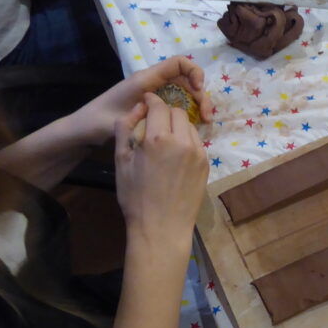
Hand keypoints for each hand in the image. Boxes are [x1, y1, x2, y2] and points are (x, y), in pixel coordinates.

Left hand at [72, 56, 214, 145]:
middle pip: (188, 80)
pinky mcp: (156, 107)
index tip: (199, 91)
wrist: (85, 129)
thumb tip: (168, 107)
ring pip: (186, 94)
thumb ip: (144, 110)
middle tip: (207, 117)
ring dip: (199, 105)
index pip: (179, 63)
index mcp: (147, 79)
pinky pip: (179, 105)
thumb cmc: (100, 121)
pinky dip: (190, 113)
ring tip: (205, 123)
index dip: (194, 72)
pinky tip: (193, 127)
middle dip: (202, 95)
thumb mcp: (122, 116)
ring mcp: (156, 96)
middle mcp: (154, 84)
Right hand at [114, 94, 207, 253]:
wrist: (161, 227)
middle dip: (165, 112)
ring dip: (177, 126)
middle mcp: (183, 142)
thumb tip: (135, 108)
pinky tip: (175, 154)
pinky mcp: (206, 165)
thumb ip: (125, 129)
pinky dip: (186, 141)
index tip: (146, 103)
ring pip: (190, 127)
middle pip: (178, 112)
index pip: (159, 105)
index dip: (151, 101)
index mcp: (159, 138)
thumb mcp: (121, 161)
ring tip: (165, 139)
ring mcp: (198, 154)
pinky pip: (197, 143)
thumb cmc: (135, 196)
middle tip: (154, 122)